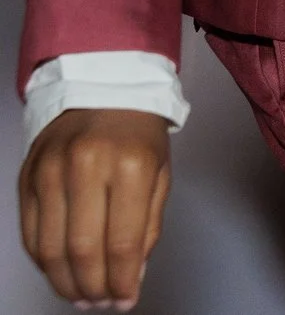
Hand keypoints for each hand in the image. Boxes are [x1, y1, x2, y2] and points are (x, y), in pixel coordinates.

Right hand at [18, 107, 170, 309]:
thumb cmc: (139, 133)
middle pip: (83, 250)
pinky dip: (44, 261)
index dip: (122, 280)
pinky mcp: (27, 178)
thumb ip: (148, 226)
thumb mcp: (160, 173)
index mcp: (131, 166)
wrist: (101, 88)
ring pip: (51, 247)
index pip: (122, 241)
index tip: (126, 300)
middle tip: (102, 304)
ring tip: (81, 297)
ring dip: (65, 282)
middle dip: (93, 287)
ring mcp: (50, 173)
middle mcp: (86, 168)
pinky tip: (60, 272)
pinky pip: (30, 233)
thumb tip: (133, 277)